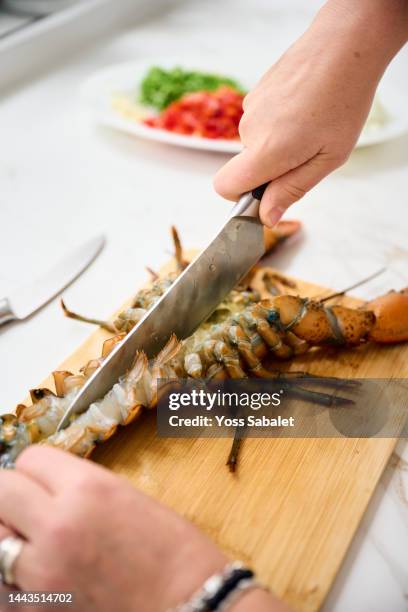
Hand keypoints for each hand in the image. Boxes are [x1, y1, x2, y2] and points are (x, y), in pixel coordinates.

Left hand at [0, 446, 226, 611]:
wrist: (191, 607)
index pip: (30, 459)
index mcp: (87, 489)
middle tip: (32, 507)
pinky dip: (11, 577)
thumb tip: (39, 486)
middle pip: (1, 491)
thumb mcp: (124, 497)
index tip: (45, 479)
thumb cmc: (170, 551)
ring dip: (9, 535)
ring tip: (34, 542)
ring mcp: (41, 574)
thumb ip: (76, 486)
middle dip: (15, 495)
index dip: (39, 469)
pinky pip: (1, 585)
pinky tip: (35, 575)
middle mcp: (57, 526)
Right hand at [214, 0, 407, 226]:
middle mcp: (250, 130)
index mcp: (266, 151)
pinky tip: (303, 107)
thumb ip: (292, 190)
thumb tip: (266, 217)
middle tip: (308, 150)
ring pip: (256, 142)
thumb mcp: (327, 159)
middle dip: (271, 168)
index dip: (240, 197)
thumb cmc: (343, 102)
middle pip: (246, 166)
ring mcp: (250, 108)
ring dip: (277, 142)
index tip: (266, 194)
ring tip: (310, 123)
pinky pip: (261, 121)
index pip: (224, 186)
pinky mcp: (255, 93)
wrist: (344, 47)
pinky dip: (278, 121)